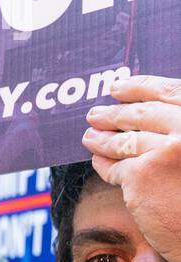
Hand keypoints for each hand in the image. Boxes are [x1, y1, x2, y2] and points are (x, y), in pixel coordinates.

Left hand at [82, 74, 180, 261]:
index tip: (119, 86)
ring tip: (89, 136)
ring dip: (102, 137)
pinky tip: (98, 161)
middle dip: (114, 113)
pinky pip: (114, 166)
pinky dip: (104, 163)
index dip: (140, 87)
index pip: (170, 92)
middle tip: (96, 113)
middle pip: (142, 114)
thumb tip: (142, 110)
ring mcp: (165, 150)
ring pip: (124, 140)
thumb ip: (178, 129)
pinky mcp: (142, 175)